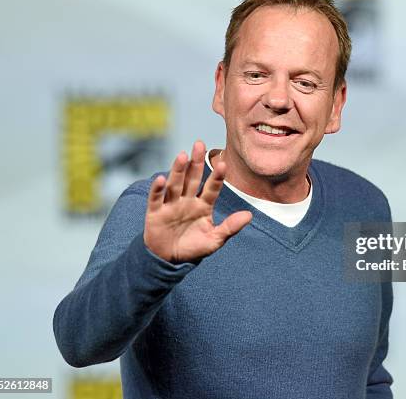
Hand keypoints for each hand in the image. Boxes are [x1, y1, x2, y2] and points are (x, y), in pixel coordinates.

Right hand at [143, 141, 251, 262]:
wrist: (170, 260)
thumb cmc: (193, 248)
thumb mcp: (214, 240)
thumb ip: (230, 227)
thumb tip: (249, 215)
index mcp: (203, 205)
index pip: (212, 188)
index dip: (217, 177)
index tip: (223, 164)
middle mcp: (187, 200)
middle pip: (192, 178)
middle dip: (196, 162)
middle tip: (200, 144)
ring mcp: (171, 205)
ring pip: (175, 184)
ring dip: (178, 170)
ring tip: (183, 155)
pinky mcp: (155, 212)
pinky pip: (156, 199)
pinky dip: (157, 189)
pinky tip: (161, 179)